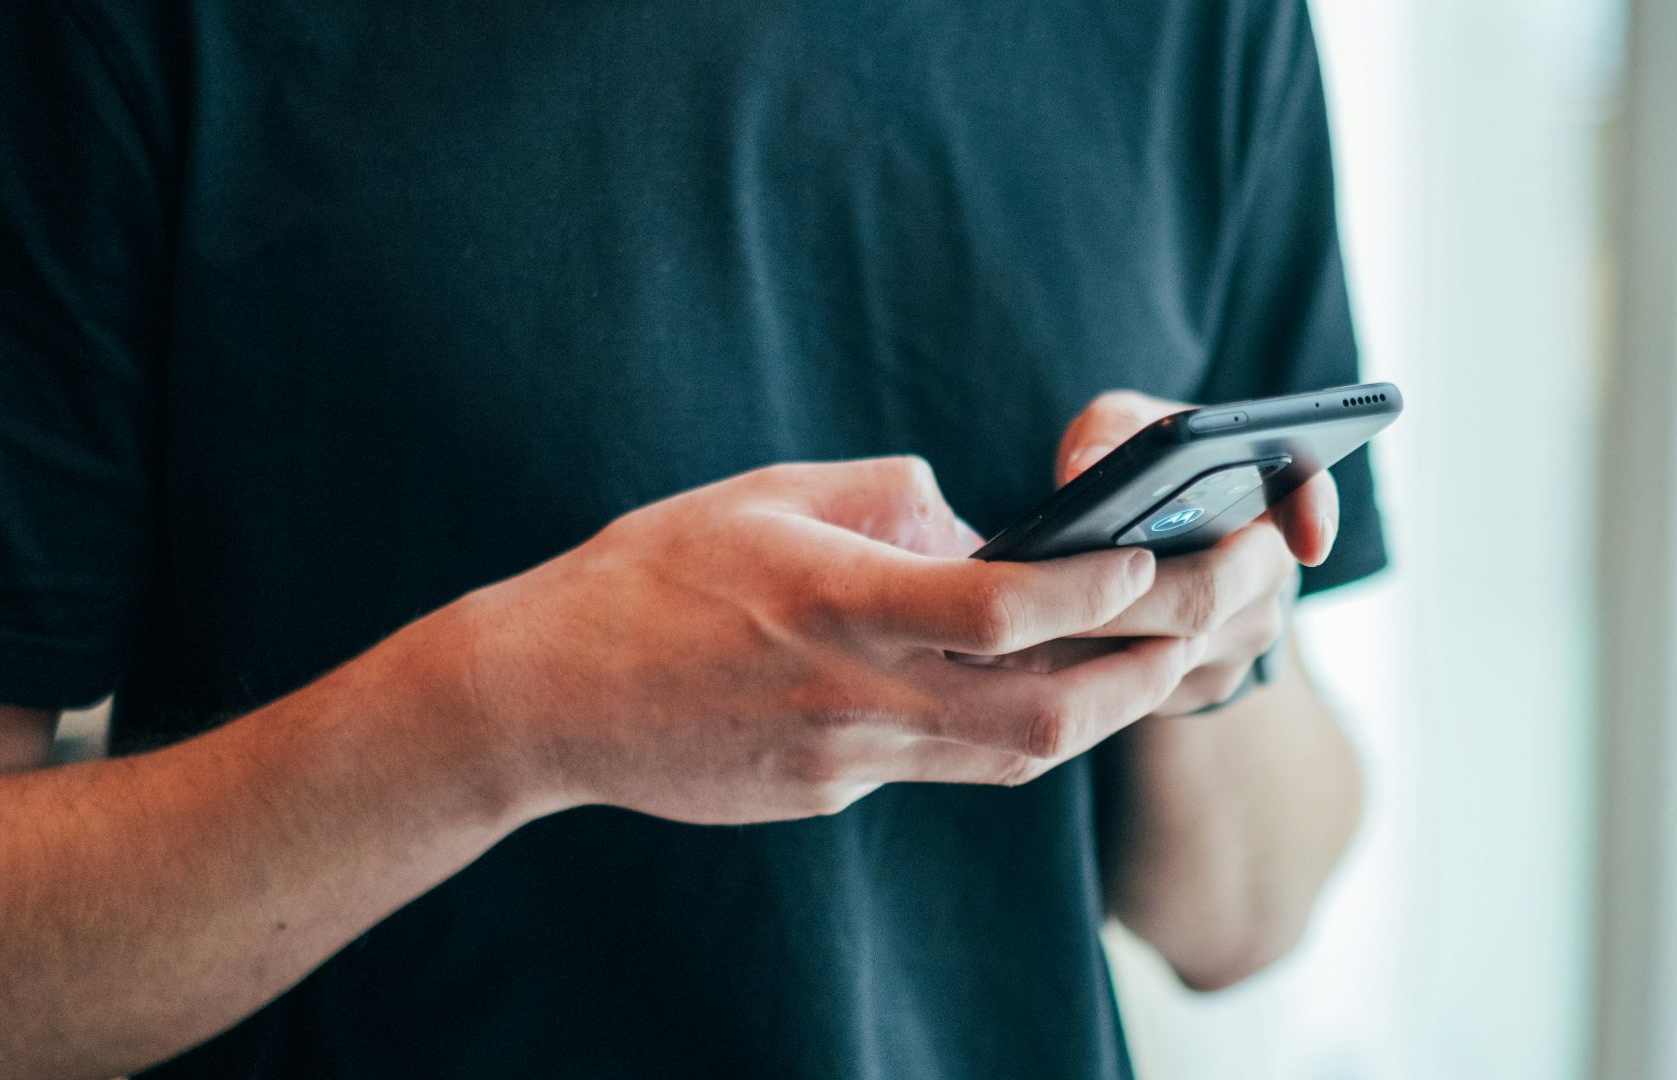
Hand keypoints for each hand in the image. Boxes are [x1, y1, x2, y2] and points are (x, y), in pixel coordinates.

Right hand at [436, 456, 1209, 824]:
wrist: (545, 697)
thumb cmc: (645, 576)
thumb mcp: (763, 496)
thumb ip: (883, 499)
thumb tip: (970, 521)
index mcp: (838, 605)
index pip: (1005, 610)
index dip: (1099, 587)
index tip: (1153, 554)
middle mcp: (854, 696)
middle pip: (1044, 717)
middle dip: (1144, 674)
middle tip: (1202, 623)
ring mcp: (843, 763)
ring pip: (1011, 761)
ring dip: (1096, 713)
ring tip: (1148, 662)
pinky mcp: (827, 795)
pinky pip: (942, 769)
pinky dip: (1000, 730)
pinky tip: (1020, 691)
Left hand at [1031, 391, 1339, 716]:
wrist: (1135, 548)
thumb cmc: (1132, 473)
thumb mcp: (1120, 430)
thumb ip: (1109, 432)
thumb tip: (1084, 472)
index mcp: (1265, 493)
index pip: (1308, 494)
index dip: (1314, 516)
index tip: (1307, 541)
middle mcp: (1268, 569)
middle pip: (1209, 593)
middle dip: (1125, 594)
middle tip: (1051, 589)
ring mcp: (1243, 637)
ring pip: (1174, 650)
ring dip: (1098, 638)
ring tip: (1023, 622)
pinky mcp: (1205, 685)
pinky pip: (1150, 687)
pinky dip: (1090, 671)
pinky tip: (1035, 654)